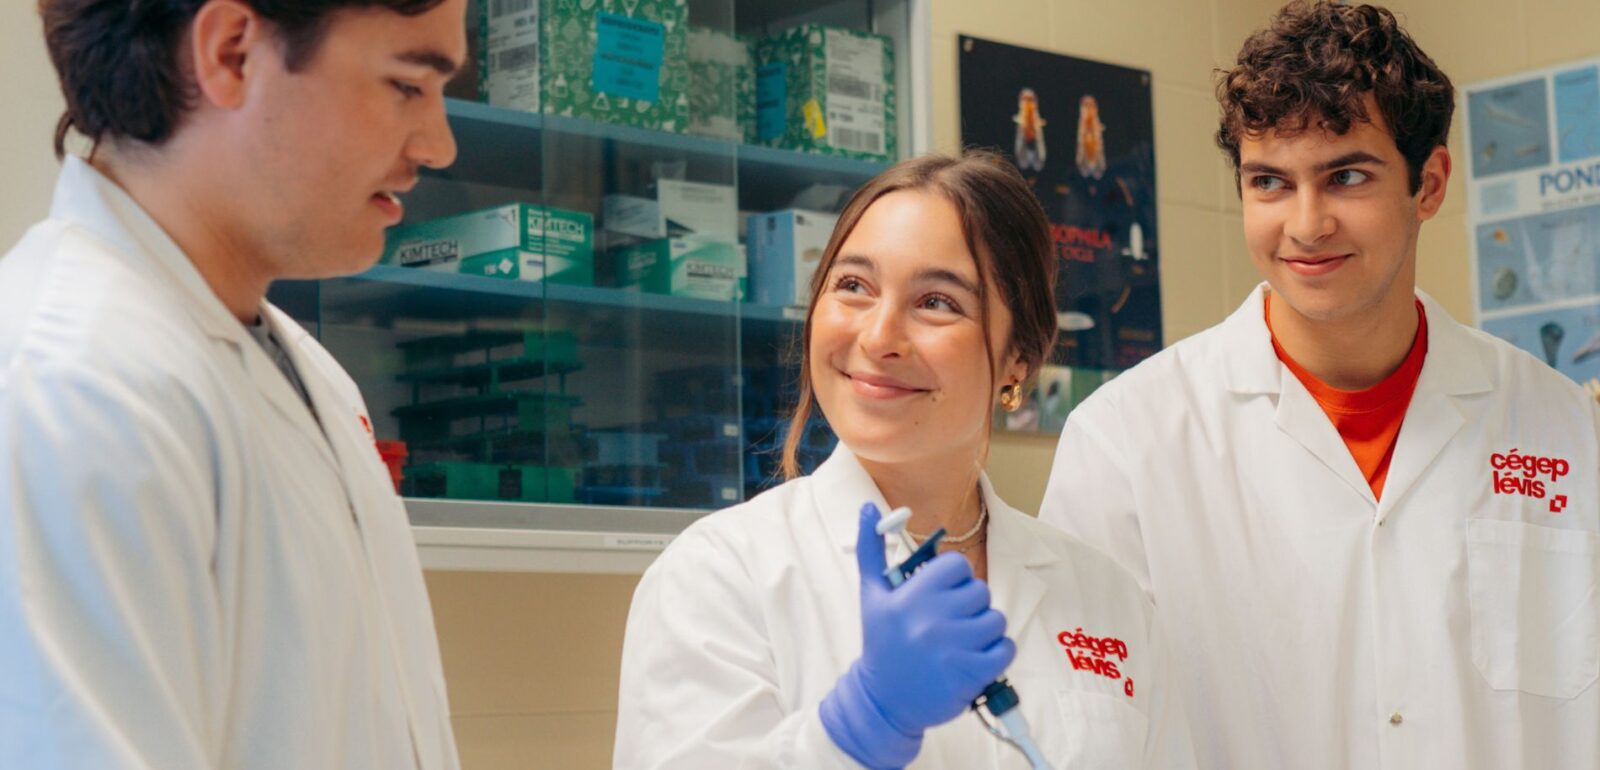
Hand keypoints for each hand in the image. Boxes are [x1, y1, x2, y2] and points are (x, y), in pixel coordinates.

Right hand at [819, 502, 1014, 768]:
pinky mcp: (972, 674)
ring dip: (983, 630)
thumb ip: (872, 549)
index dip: (953, 580)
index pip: (957, 566)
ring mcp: (953, 648)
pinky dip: (996, 652)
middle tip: (948, 622)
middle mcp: (931, 620)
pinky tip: (973, 657)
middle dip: (968, 606)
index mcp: (910, 596)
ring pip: (995, 619)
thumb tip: (869, 507)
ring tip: (960, 642)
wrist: (883, 701)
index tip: (940, 596)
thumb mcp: (872, 595)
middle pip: (979, 591)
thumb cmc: (881, 643)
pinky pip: (1005, 647)